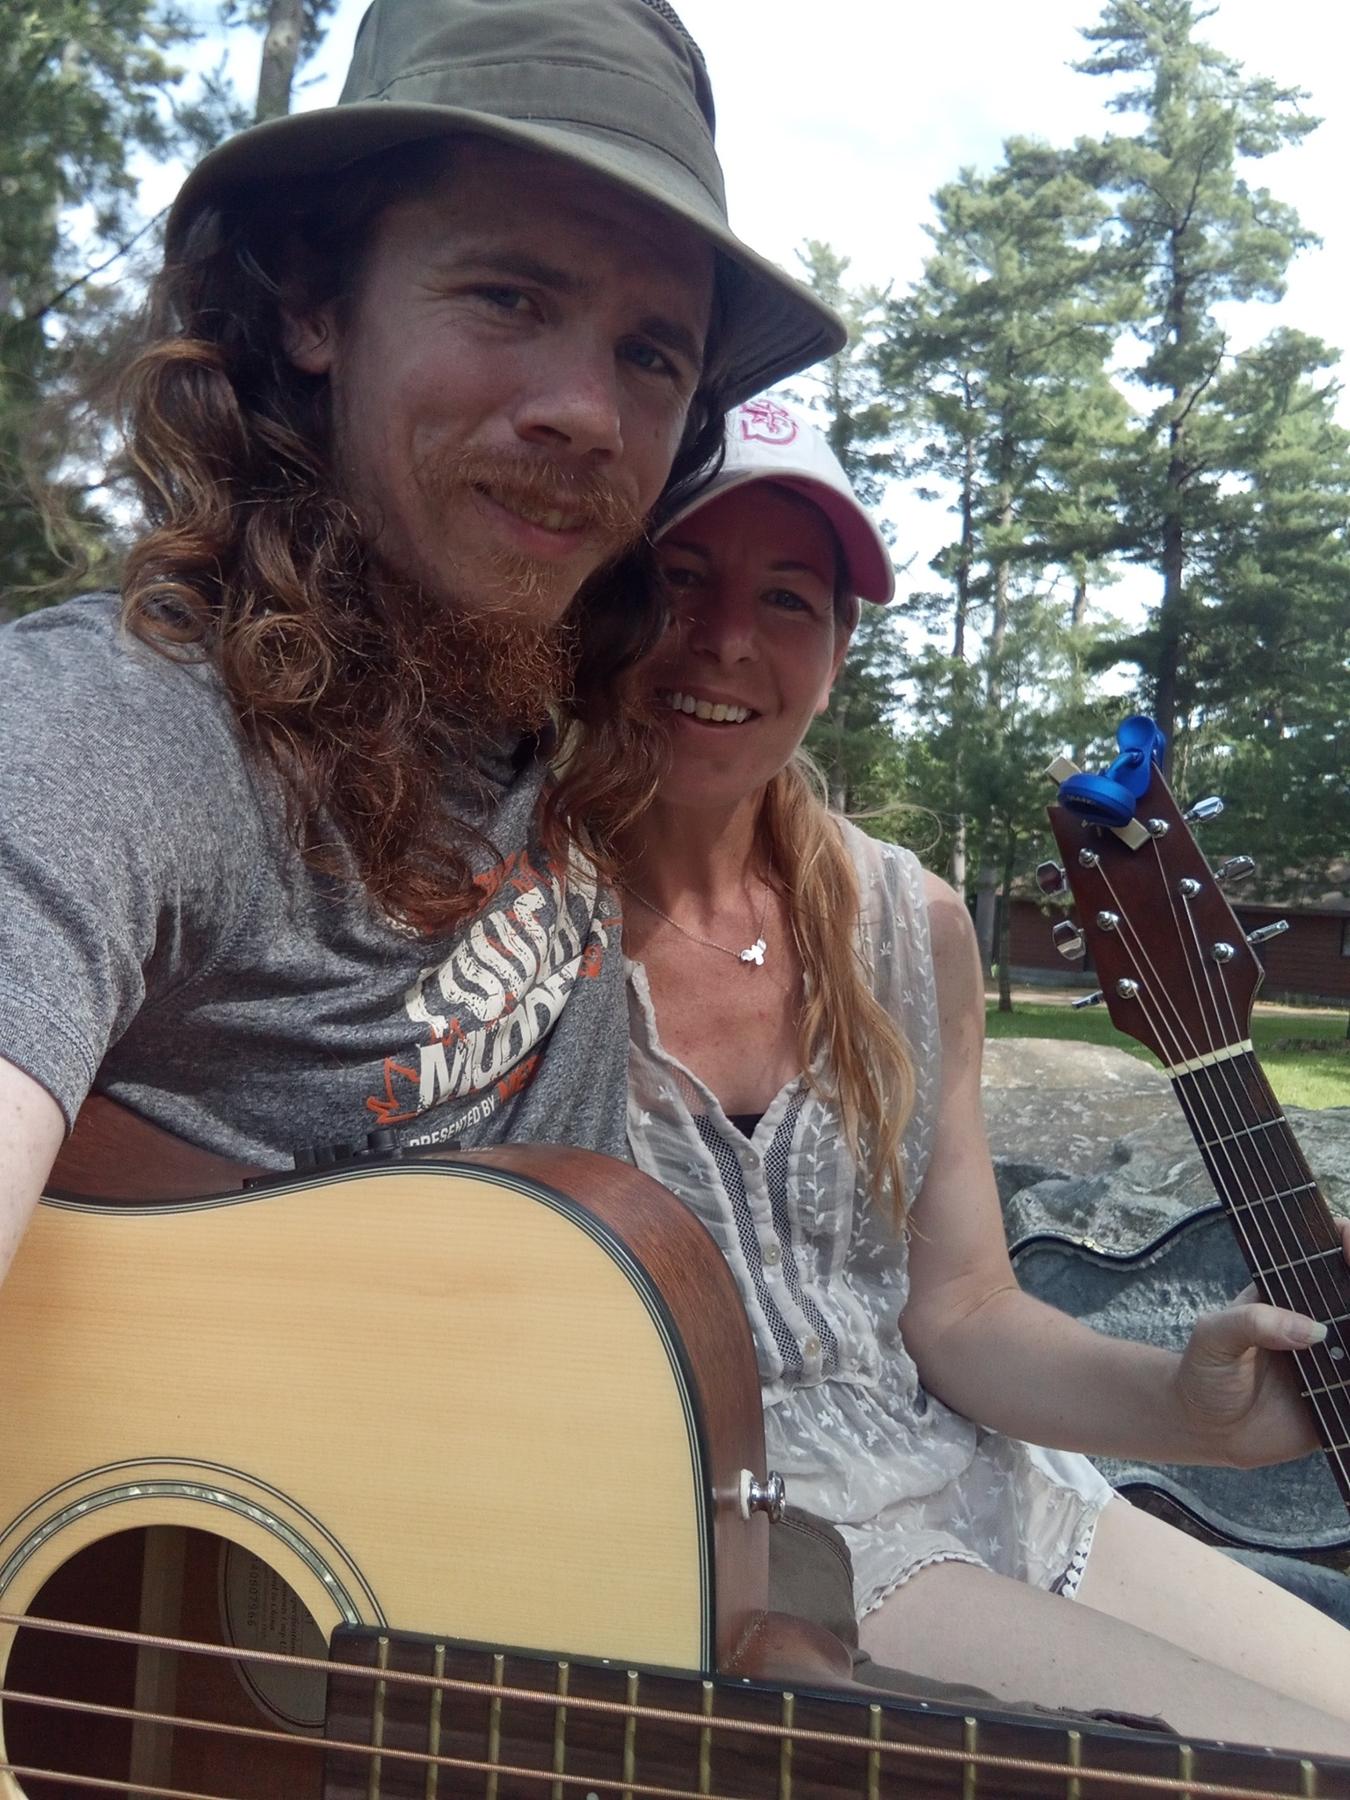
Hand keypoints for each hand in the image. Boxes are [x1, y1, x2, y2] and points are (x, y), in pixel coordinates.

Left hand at [1170, 1218, 1349, 1468]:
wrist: (1205, 1429)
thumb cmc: (1205, 1371)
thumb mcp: (1214, 1337)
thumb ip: (1252, 1322)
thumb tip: (1312, 1331)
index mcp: (1291, 1297)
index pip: (1325, 1262)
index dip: (1343, 1244)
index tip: (1347, 1232)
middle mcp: (1322, 1324)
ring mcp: (1338, 1363)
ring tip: (1349, 1345)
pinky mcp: (1344, 1402)